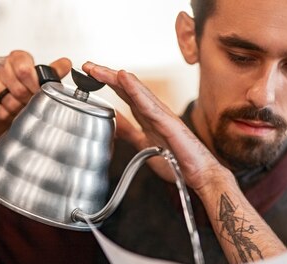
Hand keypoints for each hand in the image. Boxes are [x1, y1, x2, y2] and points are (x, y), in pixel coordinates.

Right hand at [0, 51, 71, 138]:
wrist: (2, 112)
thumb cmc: (22, 93)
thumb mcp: (40, 81)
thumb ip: (54, 72)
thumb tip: (67, 63)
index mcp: (17, 57)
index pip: (25, 69)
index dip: (33, 85)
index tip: (38, 94)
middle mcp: (1, 63)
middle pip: (18, 86)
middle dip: (27, 100)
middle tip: (29, 104)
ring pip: (7, 98)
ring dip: (16, 108)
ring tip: (18, 109)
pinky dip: (5, 114)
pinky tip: (7, 113)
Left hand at [82, 62, 226, 192]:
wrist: (199, 175)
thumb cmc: (177, 161)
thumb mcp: (143, 144)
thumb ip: (129, 132)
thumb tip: (111, 123)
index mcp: (148, 117)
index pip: (125, 95)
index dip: (108, 83)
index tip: (89, 74)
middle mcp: (155, 112)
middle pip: (128, 89)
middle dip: (108, 76)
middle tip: (87, 65)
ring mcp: (163, 115)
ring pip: (137, 92)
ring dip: (117, 78)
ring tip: (100, 69)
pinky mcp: (169, 124)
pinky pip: (150, 105)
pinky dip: (136, 91)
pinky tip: (124, 79)